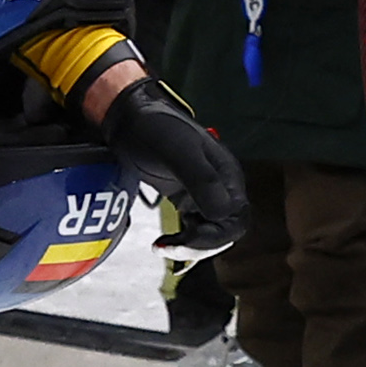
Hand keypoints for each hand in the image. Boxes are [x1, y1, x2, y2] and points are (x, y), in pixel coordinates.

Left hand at [103, 81, 249, 254]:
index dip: (213, 239)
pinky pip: (195, 227)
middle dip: (199, 246)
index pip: (235, 221)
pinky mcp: (188, 197)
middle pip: (226, 232)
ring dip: (190, 247)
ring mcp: (205, 193)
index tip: (183, 243)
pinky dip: (182, 240)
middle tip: (168, 249)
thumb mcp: (178, 152)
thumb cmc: (155, 129)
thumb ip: (202, 181)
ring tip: (162, 247)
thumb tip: (223, 214)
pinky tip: (163, 242)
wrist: (130, 117)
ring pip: (211, 233)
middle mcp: (221, 187)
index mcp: (227, 176)